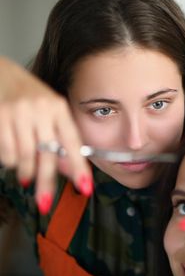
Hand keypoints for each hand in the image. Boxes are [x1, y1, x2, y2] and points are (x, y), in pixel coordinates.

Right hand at [0, 57, 92, 213]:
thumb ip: (60, 140)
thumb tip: (70, 171)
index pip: (72, 141)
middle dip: (46, 182)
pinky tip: (12, 156)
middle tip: (45, 203)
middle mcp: (40, 109)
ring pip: (24, 157)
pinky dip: (10, 161)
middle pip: (47, 154)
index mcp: (58, 108)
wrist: (0, 73)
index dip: (79, 166)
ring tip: (25, 176)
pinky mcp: (0, 117)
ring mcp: (18, 113)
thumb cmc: (28, 97)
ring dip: (25, 172)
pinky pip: (8, 153)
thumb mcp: (49, 113)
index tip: (85, 186)